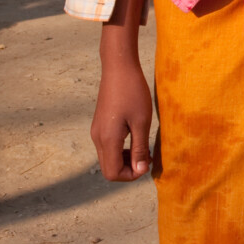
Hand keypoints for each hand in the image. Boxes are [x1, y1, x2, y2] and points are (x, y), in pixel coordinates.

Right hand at [91, 56, 152, 181]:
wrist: (118, 68)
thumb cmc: (133, 92)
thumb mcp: (141, 122)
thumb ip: (140, 148)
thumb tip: (140, 170)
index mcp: (107, 139)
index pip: (113, 173)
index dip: (131, 175)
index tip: (147, 163)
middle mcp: (97, 138)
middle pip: (109, 169)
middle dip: (128, 169)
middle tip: (146, 158)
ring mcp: (96, 131)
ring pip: (108, 158)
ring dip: (125, 160)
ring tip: (144, 149)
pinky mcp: (99, 125)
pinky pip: (108, 147)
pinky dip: (121, 150)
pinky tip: (135, 139)